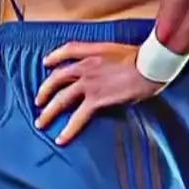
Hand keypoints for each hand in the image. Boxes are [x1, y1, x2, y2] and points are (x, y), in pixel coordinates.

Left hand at [35, 42, 162, 144]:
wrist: (149, 65)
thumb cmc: (143, 57)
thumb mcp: (119, 51)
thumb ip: (107, 59)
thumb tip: (107, 71)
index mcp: (93, 50)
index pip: (68, 49)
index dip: (54, 56)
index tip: (46, 62)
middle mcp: (87, 65)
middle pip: (57, 76)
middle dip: (45, 90)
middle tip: (39, 101)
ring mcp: (89, 82)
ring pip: (61, 98)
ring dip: (49, 111)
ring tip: (41, 122)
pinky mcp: (96, 98)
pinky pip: (77, 116)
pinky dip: (68, 129)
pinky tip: (61, 139)